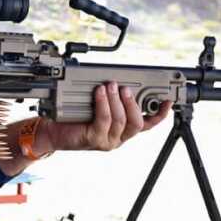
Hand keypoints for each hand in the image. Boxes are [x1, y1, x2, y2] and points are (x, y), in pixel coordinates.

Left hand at [37, 82, 171, 152]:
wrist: (53, 131)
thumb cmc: (74, 117)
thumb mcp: (98, 105)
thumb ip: (112, 97)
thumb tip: (120, 79)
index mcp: (124, 130)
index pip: (148, 124)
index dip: (160, 114)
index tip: (167, 101)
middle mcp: (118, 138)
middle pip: (137, 122)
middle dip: (133, 102)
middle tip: (125, 87)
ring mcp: (107, 141)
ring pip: (121, 120)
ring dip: (117, 100)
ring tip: (110, 86)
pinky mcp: (94, 140)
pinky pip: (104, 120)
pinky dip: (103, 104)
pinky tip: (99, 93)